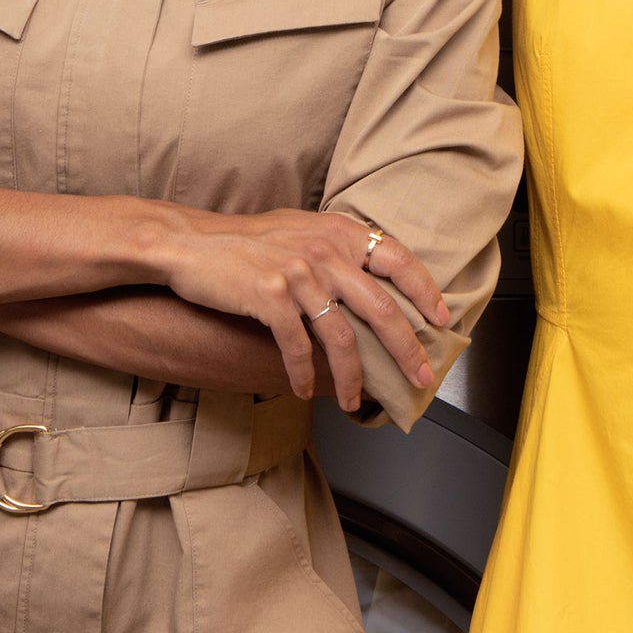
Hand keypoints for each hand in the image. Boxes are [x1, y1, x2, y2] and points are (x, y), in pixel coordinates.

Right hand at [160, 207, 448, 411]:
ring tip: (355, 402)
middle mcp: (324, 250)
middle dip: (406, 349)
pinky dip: (305, 375)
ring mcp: (298, 273)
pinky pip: (299, 347)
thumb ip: (335, 249)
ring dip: (353, 377)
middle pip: (381, 308)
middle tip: (420, 377)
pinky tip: (305, 391)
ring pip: (342, 337)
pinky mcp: (270, 296)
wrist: (190, 244)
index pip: (398, 259)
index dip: (425, 291)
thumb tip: (373, 281)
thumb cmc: (245, 244)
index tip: (442, 319)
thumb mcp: (300, 231)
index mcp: (338, 233)